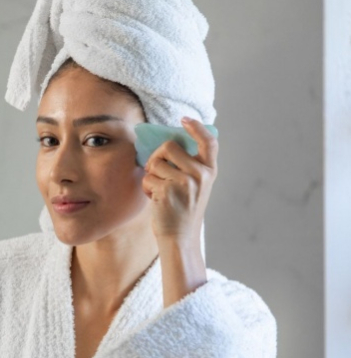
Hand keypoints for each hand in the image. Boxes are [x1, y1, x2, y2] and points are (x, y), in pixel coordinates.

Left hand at [141, 117, 218, 245]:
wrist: (180, 238)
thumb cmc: (183, 210)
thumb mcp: (195, 186)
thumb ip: (188, 166)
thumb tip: (167, 144)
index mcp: (209, 171)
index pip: (209, 142)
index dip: (196, 128)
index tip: (184, 119)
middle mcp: (201, 174)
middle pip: (169, 146)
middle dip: (157, 156)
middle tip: (156, 171)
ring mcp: (185, 182)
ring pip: (155, 162)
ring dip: (151, 175)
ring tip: (159, 190)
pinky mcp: (168, 190)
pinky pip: (148, 178)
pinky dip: (147, 188)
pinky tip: (156, 200)